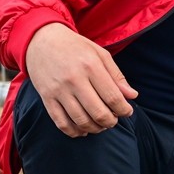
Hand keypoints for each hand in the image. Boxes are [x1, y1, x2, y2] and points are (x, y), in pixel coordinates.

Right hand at [25, 23, 137, 137]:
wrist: (41, 41)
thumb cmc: (75, 47)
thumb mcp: (100, 54)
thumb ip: (117, 76)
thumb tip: (132, 96)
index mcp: (91, 66)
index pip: (113, 97)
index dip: (124, 110)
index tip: (127, 112)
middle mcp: (74, 80)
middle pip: (98, 112)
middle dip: (111, 122)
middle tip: (114, 120)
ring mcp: (58, 90)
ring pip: (80, 121)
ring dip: (95, 128)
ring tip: (101, 125)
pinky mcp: (46, 98)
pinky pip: (61, 123)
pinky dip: (74, 132)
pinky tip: (83, 130)